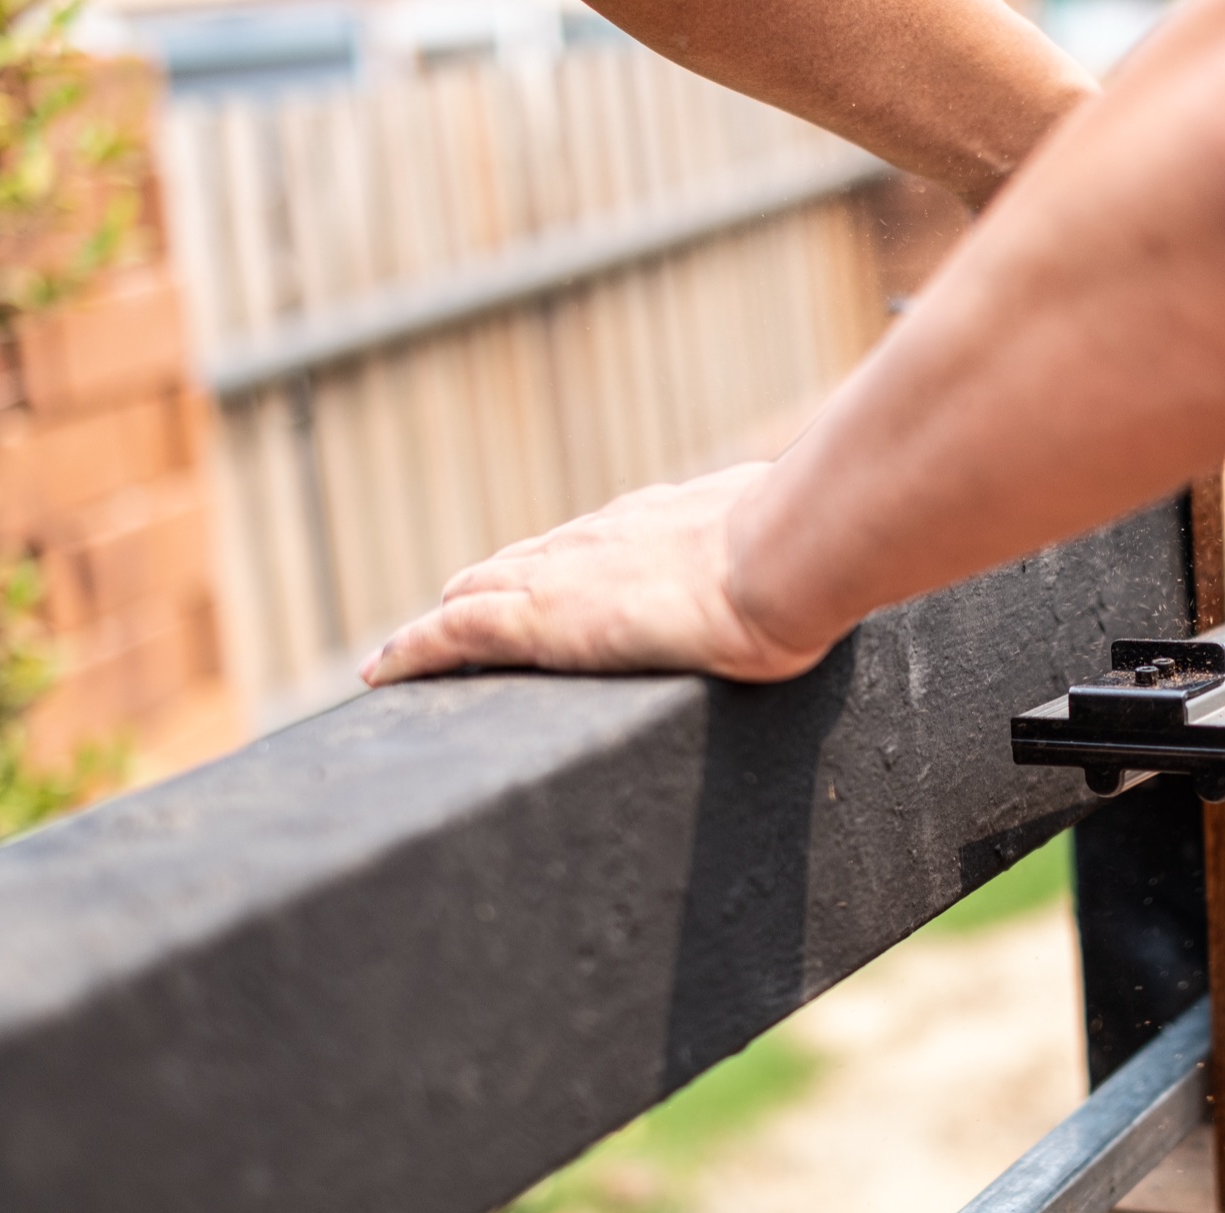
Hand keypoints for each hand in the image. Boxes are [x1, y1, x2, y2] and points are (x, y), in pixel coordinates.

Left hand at [359, 462, 830, 686]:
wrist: (785, 557)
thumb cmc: (806, 555)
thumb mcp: (794, 550)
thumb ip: (791, 558)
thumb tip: (843, 561)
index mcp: (654, 525)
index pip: (582, 549)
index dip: (551, 571)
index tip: (536, 590)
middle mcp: (593, 543)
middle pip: (515, 565)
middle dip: (484, 596)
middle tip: (455, 630)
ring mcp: (557, 579)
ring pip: (472, 596)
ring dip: (441, 627)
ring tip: (409, 660)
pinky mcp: (533, 623)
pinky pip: (447, 636)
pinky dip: (411, 652)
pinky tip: (380, 674)